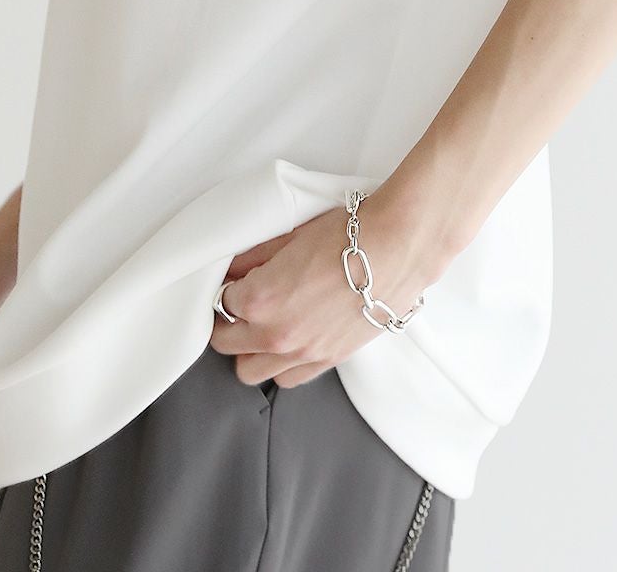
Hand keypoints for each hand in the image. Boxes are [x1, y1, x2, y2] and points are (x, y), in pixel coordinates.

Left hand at [208, 198, 437, 390]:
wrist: (396, 249)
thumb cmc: (346, 236)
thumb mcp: (288, 236)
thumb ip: (251, 257)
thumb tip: (230, 268)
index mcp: (260, 300)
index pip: (220, 303)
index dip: (226, 289)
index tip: (234, 282)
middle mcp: (276, 335)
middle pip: (226, 344)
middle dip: (228, 323)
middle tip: (239, 305)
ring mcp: (302, 354)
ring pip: (250, 371)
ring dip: (249, 350)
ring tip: (262, 325)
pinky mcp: (327, 361)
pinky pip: (287, 379)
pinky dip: (280, 364)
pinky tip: (289, 339)